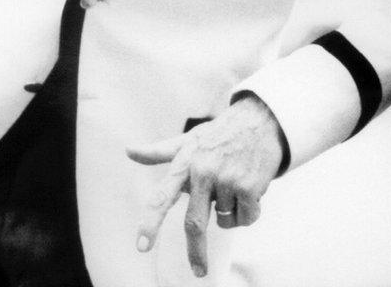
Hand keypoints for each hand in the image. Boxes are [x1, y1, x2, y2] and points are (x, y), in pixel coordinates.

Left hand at [127, 95, 285, 277]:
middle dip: (196, 252)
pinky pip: (245, 218)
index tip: (142, 247)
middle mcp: (203, 171)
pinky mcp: (248, 186)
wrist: (262, 119)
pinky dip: (250, 211)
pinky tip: (252, 188)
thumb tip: (128, 150)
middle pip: (195, 224)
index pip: (163, 196)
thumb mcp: (190, 139)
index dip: (151, 222)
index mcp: (185, 162)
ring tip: (237, 182)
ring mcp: (226, 179)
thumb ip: (160, 151)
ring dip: (231, 212)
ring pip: (225, 220)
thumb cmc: (221, 132)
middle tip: (199, 271)